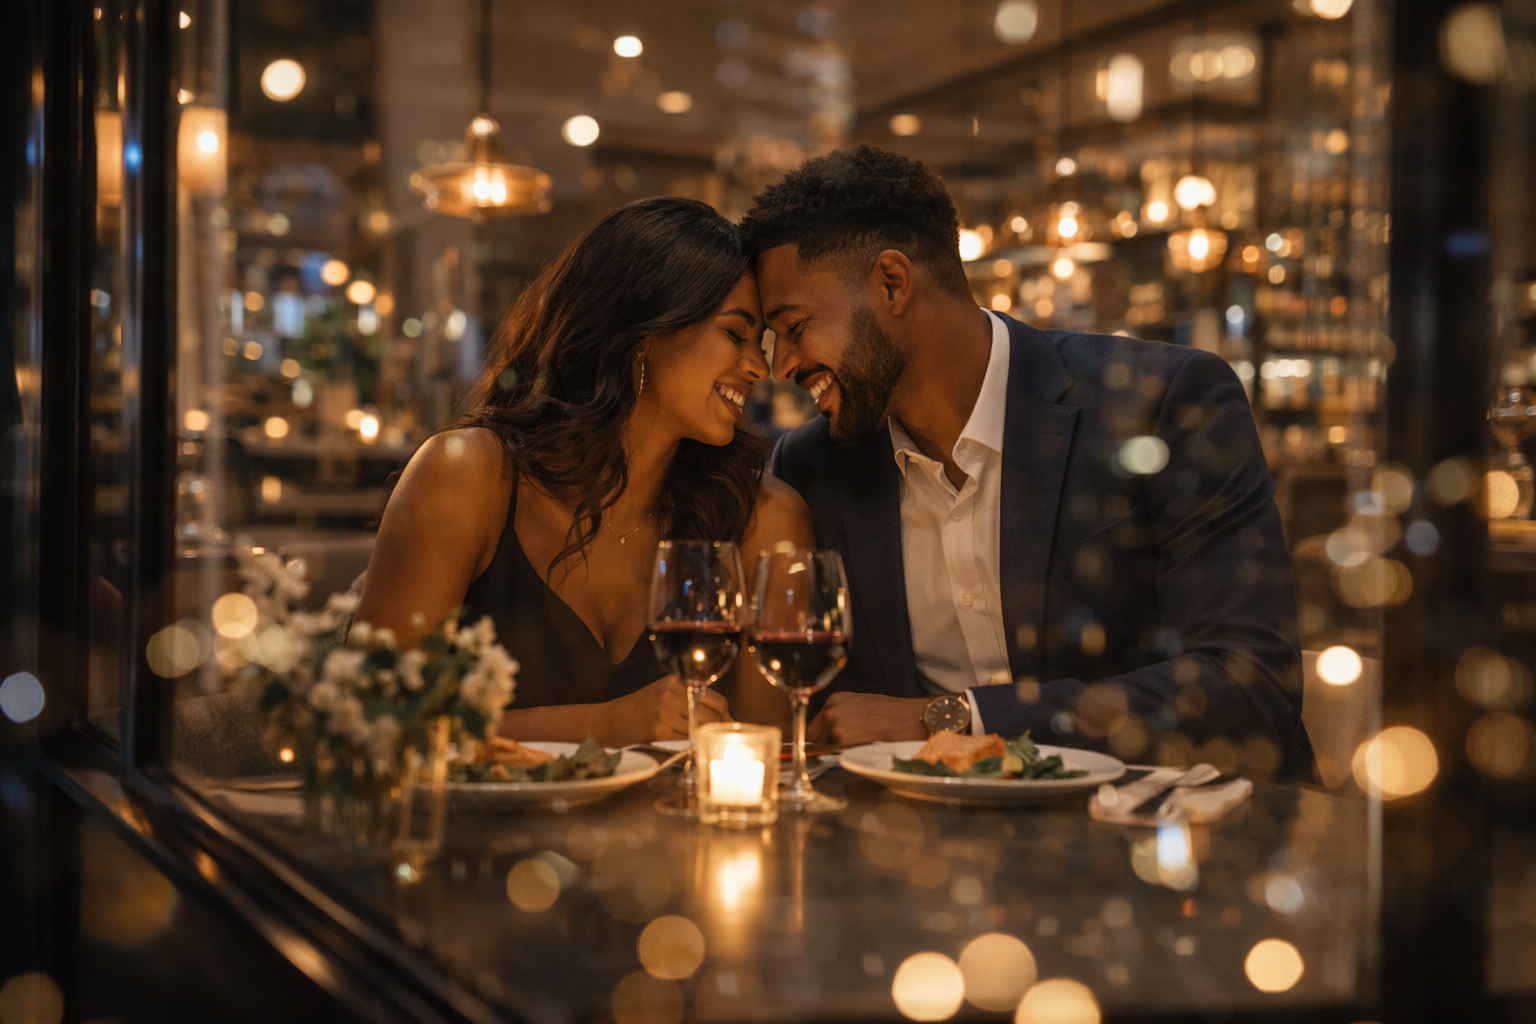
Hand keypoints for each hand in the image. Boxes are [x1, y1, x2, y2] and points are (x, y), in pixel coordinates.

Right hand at [598, 675, 731, 745]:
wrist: (611, 720)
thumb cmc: (641, 708)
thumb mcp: (666, 693)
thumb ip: (692, 698)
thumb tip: (726, 716)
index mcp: (677, 681)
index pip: (717, 700)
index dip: (725, 715)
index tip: (725, 724)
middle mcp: (672, 694)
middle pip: (712, 716)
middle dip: (716, 729)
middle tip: (714, 737)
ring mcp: (666, 712)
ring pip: (700, 730)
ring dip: (703, 738)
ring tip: (698, 741)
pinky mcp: (659, 731)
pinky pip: (686, 741)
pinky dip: (689, 745)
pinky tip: (684, 745)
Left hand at [806, 693, 928, 745]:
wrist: (912, 718)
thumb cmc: (893, 713)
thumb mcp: (862, 705)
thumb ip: (842, 716)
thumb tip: (830, 733)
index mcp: (834, 700)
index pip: (815, 726)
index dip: (822, 739)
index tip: (828, 746)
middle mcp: (831, 710)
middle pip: (816, 738)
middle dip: (827, 746)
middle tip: (849, 749)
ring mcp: (835, 725)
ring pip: (826, 748)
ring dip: (838, 752)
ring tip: (861, 747)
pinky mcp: (842, 740)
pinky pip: (837, 755)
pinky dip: (847, 756)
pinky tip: (864, 750)